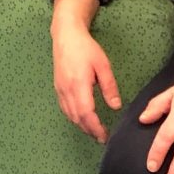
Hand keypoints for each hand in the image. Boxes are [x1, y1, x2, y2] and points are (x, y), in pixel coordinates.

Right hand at [50, 19, 120, 143]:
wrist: (66, 36)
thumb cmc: (86, 48)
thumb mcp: (103, 65)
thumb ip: (109, 86)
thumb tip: (115, 106)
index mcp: (78, 85)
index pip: (86, 113)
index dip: (95, 127)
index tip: (105, 135)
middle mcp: (66, 90)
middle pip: (77, 118)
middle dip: (90, 131)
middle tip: (102, 138)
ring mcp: (60, 90)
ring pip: (70, 115)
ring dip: (82, 126)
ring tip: (94, 131)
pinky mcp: (58, 88)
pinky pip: (65, 108)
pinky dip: (74, 118)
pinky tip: (82, 119)